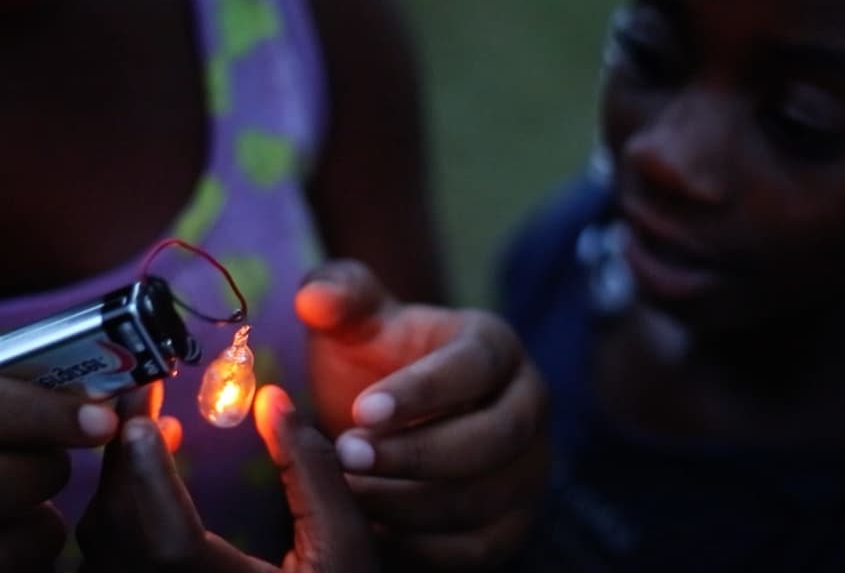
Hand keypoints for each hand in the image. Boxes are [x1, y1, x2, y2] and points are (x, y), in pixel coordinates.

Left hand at [77, 385, 376, 572]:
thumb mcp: (344, 545)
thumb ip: (312, 472)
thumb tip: (272, 401)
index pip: (169, 544)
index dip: (148, 479)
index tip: (143, 420)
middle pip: (121, 533)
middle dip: (125, 455)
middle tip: (144, 395)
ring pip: (103, 545)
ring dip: (117, 481)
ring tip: (148, 430)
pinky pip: (105, 559)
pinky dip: (116, 512)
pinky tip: (144, 483)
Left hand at [296, 260, 550, 570]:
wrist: (392, 417)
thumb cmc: (372, 360)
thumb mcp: (352, 321)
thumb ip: (336, 297)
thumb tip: (315, 298)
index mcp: (496, 346)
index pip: (475, 366)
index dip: (422, 391)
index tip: (361, 410)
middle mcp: (529, 405)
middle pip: (494, 438)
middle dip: (416, 453)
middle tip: (346, 456)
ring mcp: (529, 467)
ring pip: (485, 497)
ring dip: (410, 503)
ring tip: (345, 494)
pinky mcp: (513, 520)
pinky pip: (479, 546)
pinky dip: (422, 545)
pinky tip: (369, 530)